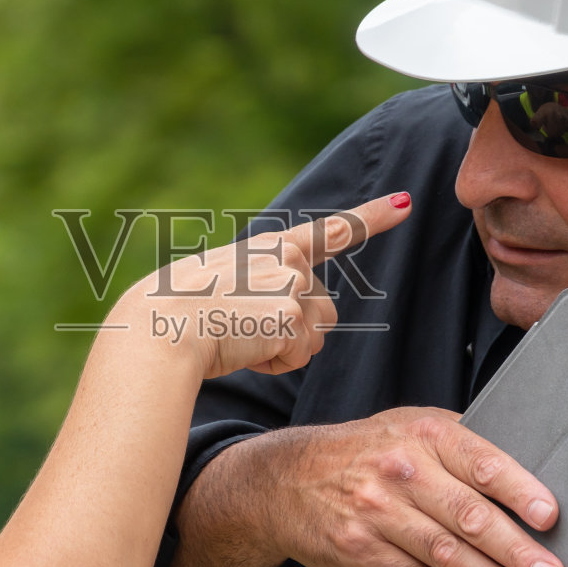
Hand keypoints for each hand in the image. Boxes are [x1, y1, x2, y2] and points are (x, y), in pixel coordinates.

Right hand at [115, 194, 410, 378]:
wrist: (161, 326)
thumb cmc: (178, 309)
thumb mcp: (222, 279)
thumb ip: (263, 283)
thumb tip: (297, 318)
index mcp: (271, 247)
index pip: (333, 230)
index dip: (374, 215)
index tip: (406, 203)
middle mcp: (288, 261)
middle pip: (323, 311)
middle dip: (294, 330)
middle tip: (243, 327)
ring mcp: (291, 287)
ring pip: (314, 337)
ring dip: (283, 348)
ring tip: (239, 336)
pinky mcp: (291, 318)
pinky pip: (297, 357)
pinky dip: (272, 363)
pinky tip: (242, 349)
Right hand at [257, 409, 563, 566]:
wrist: (286, 479)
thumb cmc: (364, 451)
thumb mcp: (409, 426)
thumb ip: (462, 444)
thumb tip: (529, 466)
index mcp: (424, 435)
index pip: (480, 462)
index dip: (518, 490)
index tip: (550, 516)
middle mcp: (402, 472)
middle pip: (468, 515)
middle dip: (515, 550)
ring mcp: (378, 514)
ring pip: (446, 553)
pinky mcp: (362, 552)